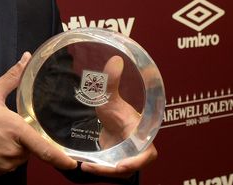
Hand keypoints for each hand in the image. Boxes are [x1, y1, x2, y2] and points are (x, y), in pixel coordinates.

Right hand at [0, 52, 76, 174]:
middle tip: (7, 125)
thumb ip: (13, 77)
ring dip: (14, 145)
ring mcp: (4, 164)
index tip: (74, 162)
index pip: (46, 150)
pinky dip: (4, 153)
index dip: (62, 158)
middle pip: (32, 147)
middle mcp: (13, 151)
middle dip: (26, 137)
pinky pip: (8, 163)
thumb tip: (25, 59)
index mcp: (16, 131)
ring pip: (20, 155)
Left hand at [81, 56, 156, 176]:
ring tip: (86, 167)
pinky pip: (109, 171)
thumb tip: (116, 59)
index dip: (137, 161)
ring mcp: (127, 159)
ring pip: (117, 172)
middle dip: (113, 171)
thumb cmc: (114, 111)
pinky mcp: (116, 164)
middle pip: (129, 168)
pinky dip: (98, 170)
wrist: (109, 123)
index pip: (148, 154)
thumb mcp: (109, 97)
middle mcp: (137, 151)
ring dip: (102, 172)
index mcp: (142, 137)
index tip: (121, 165)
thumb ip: (111, 81)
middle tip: (94, 168)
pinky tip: (84, 166)